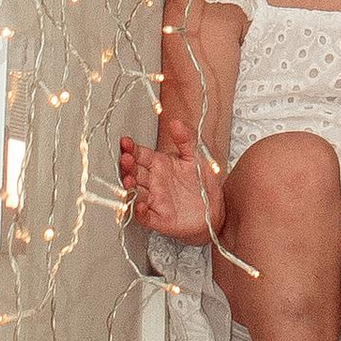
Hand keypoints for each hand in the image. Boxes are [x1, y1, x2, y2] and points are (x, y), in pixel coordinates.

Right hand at [120, 117, 220, 242]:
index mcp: (160, 165)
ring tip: (128, 180)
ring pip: (136, 193)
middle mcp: (154, 182)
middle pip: (135, 173)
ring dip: (130, 187)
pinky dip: (140, 212)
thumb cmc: (203, 183)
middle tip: (125, 159)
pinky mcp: (160, 218)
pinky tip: (140, 205)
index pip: (141, 155)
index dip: (132, 149)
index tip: (126, 142)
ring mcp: (155, 200)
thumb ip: (185, 139)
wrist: (214, 209)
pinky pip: (146, 216)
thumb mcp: (196, 157)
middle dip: (128, 166)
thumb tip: (176, 122)